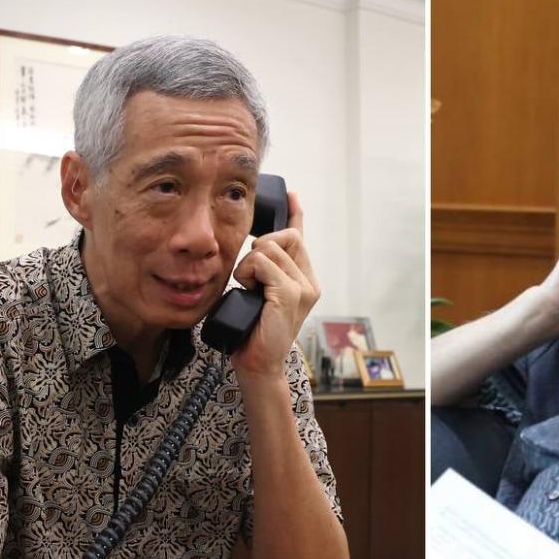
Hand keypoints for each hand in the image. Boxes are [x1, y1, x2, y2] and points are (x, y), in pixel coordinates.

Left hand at [229, 192, 320, 377]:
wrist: (257, 364)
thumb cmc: (253, 331)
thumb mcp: (259, 294)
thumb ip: (263, 272)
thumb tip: (253, 246)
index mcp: (305, 280)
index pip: (301, 238)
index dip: (296, 214)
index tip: (292, 194)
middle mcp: (310, 282)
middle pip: (286, 236)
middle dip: (261, 246)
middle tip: (249, 274)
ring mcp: (304, 288)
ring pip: (270, 248)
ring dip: (249, 264)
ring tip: (248, 288)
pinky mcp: (290, 295)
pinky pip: (264, 263)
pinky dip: (249, 273)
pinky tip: (249, 290)